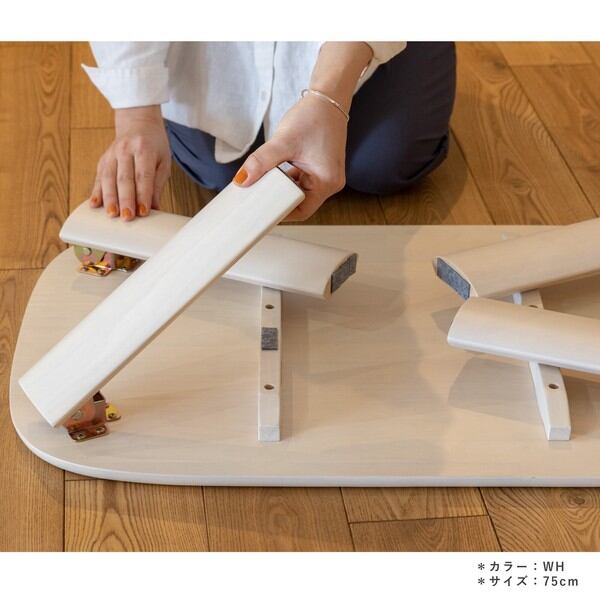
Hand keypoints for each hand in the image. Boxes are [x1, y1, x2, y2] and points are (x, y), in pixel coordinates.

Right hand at [90, 105, 170, 219]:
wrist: (138, 122)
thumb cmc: (154, 145)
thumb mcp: (163, 161)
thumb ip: (158, 184)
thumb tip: (155, 208)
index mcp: (144, 149)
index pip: (143, 176)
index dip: (142, 195)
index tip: (143, 212)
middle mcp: (125, 150)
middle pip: (124, 178)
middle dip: (125, 200)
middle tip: (127, 217)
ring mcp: (111, 153)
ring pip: (108, 178)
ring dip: (109, 198)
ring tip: (111, 214)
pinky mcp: (103, 159)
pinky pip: (98, 177)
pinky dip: (96, 191)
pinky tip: (94, 204)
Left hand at [232, 92, 347, 220]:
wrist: (328, 97)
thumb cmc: (314, 117)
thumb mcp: (283, 141)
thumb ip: (261, 162)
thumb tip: (242, 180)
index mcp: (327, 182)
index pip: (302, 211)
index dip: (281, 214)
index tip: (261, 213)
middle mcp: (329, 183)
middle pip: (300, 203)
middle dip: (278, 201)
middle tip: (256, 200)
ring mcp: (325, 176)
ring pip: (298, 192)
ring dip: (280, 189)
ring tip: (261, 187)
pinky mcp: (319, 169)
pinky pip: (300, 181)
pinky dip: (285, 180)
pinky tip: (271, 174)